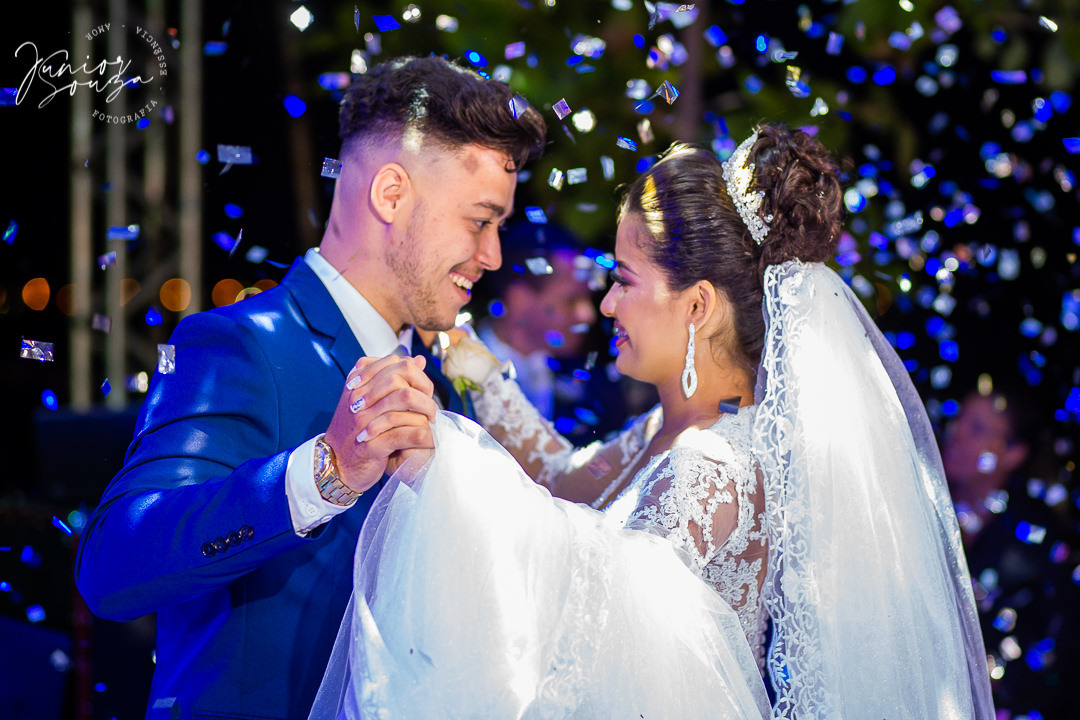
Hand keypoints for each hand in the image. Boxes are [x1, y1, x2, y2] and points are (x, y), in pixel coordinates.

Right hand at [324, 354, 437, 492]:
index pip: (394, 362)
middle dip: (422, 389)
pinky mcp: (372, 444)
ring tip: (432, 421)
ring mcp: (364, 419)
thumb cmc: (356, 430)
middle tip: (430, 407)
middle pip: (400, 377)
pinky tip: (431, 439)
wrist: (336, 464)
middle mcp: (358, 397)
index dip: (415, 374)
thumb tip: (418, 359)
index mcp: (358, 383)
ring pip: (405, 398)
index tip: (423, 390)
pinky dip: (424, 436)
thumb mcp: (370, 401)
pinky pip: (406, 433)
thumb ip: (393, 379)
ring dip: (425, 410)